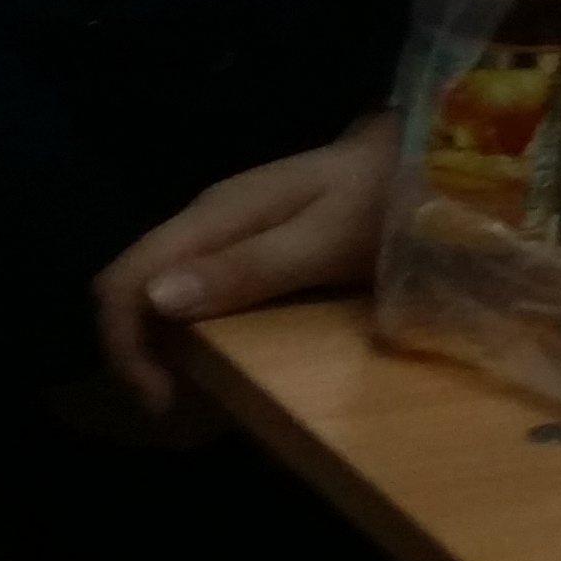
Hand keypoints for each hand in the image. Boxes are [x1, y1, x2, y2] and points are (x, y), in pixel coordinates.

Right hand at [95, 111, 395, 412]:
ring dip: (167, 347)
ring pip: (161, 292)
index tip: (164, 400)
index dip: (123, 347)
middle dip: (142, 354)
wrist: (438, 152)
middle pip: (133, 290)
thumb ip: (249, 267)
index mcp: (215, 216)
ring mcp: (230, 229)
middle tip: (182, 409)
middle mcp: (208, 220)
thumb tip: (155, 299)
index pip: (122, 280)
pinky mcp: (253, 242)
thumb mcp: (328, 239)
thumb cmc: (390, 195)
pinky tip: (229, 357)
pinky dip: (199, 330)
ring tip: (200, 397)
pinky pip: (201, 287)